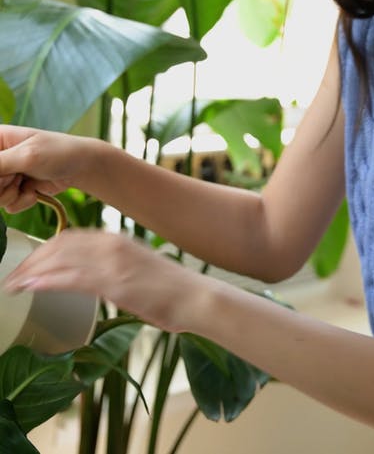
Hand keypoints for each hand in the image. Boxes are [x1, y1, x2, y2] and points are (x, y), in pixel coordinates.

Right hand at [0, 125, 98, 212]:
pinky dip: (21, 201)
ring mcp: (6, 174)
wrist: (81, 168)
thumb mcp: (26, 156)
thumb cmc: (59, 152)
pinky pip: (7, 205)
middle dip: (2, 184)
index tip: (7, 175)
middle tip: (17, 176)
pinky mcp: (15, 189)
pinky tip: (33, 191)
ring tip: (26, 182)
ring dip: (11, 194)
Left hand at [3, 229, 198, 331]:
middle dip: (31, 259)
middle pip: (60, 244)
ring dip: (32, 270)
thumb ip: (110, 269)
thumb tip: (87, 278)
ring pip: (62, 259)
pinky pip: (74, 278)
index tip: (26, 264)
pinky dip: (49, 280)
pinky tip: (33, 287)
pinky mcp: (116, 282)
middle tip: (13, 276)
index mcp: (115, 239)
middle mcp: (112, 244)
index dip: (42, 250)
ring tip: (14, 284)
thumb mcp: (134, 270)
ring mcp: (114, 262)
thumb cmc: (167, 290)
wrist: (195, 297)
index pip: (69, 237)